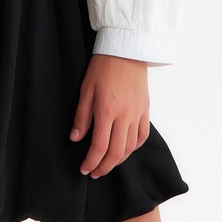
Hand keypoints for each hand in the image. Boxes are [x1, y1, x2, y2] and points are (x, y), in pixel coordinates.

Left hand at [69, 53, 149, 177]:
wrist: (126, 49)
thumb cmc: (103, 66)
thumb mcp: (86, 88)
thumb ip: (82, 116)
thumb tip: (76, 138)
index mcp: (107, 110)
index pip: (99, 146)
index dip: (91, 162)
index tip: (84, 169)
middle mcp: (124, 116)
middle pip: (116, 153)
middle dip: (104, 167)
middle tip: (94, 172)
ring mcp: (137, 114)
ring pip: (130, 148)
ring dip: (118, 160)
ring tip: (107, 163)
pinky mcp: (145, 110)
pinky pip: (142, 136)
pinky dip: (133, 148)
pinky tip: (125, 149)